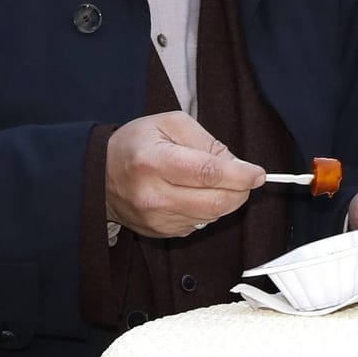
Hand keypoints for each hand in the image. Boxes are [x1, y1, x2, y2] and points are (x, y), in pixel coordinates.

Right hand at [105, 112, 265, 237]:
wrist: (100, 174)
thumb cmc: (136, 144)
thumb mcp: (171, 124)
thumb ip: (208, 142)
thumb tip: (238, 165)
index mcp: (153, 161)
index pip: (208, 173)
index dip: (240, 175)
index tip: (257, 173)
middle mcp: (153, 195)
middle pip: (215, 202)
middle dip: (240, 190)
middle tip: (246, 177)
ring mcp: (156, 218)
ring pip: (211, 216)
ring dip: (226, 200)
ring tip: (217, 181)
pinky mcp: (160, 232)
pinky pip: (200, 224)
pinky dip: (209, 209)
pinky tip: (198, 194)